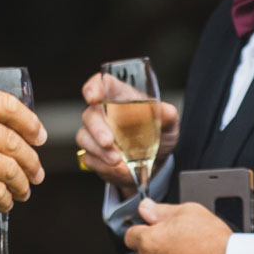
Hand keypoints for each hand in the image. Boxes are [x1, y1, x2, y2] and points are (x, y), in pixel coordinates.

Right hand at [0, 84, 46, 211]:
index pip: (7, 105)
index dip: (29, 122)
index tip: (39, 134)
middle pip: (13, 141)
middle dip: (31, 160)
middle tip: (36, 170)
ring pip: (8, 168)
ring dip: (21, 183)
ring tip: (25, 189)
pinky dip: (4, 199)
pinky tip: (5, 202)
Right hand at [76, 73, 179, 195]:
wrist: (155, 164)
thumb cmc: (158, 135)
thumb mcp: (169, 124)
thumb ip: (168, 115)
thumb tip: (166, 112)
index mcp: (119, 98)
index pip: (100, 84)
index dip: (93, 88)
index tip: (93, 97)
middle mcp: (103, 114)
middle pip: (89, 114)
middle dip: (97, 129)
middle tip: (108, 142)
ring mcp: (95, 135)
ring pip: (84, 138)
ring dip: (99, 151)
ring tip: (117, 161)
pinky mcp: (93, 155)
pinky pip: (89, 159)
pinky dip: (102, 166)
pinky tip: (118, 169)